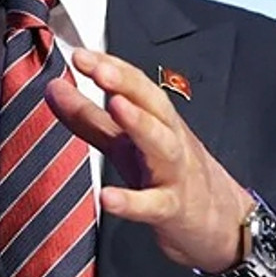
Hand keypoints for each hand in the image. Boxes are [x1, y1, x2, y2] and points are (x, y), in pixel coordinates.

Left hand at [45, 49, 253, 272]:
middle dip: (126, 83)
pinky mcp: (173, 209)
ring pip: (161, 144)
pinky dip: (132, 202)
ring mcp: (173, 173)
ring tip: (116, 105)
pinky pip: (153, 204)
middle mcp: (168, 138)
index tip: (80, 53)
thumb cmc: (168, 174)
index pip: (134, 84)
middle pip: (152, 104)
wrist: (222, 222)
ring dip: (140, 123)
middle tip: (99, 69)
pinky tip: (108, 198)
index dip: (109, 66)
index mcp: (155, 119)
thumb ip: (88, 117)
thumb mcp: (124, 143)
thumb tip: (53, 88)